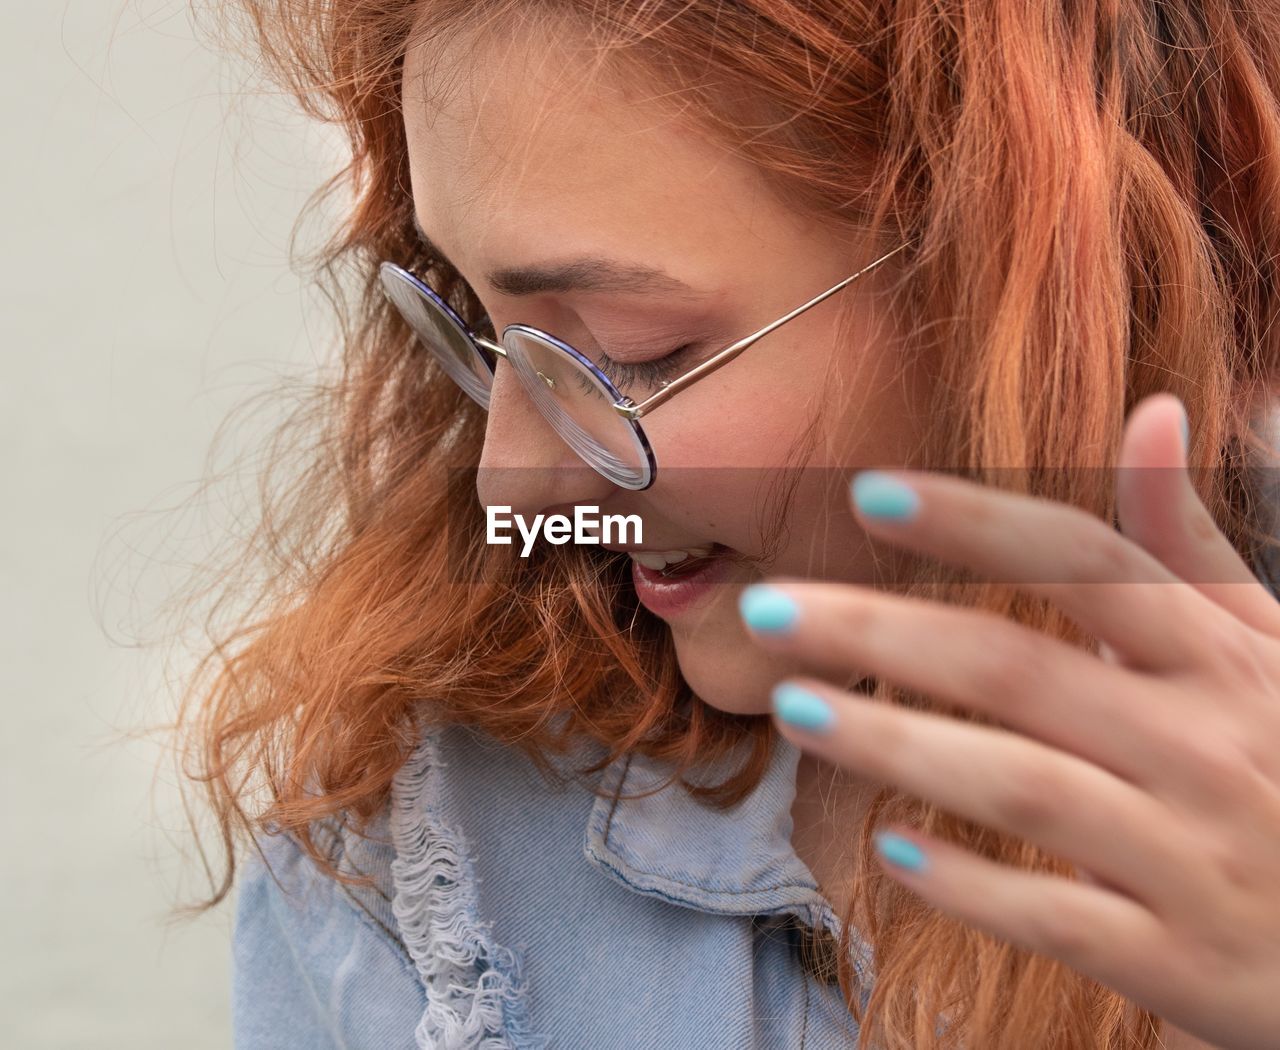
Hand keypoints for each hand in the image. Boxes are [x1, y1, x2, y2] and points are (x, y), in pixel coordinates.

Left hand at [738, 393, 1279, 1049]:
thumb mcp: (1266, 648)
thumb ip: (1187, 546)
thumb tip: (1152, 408)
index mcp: (1223, 659)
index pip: (1087, 563)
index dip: (977, 522)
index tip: (867, 491)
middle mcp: (1209, 747)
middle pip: (1018, 669)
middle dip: (881, 634)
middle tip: (765, 609)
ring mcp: (1195, 858)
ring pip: (1022, 788)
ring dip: (896, 746)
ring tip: (793, 709)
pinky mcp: (1179, 961)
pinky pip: (1058, 919)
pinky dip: (972, 884)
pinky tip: (890, 850)